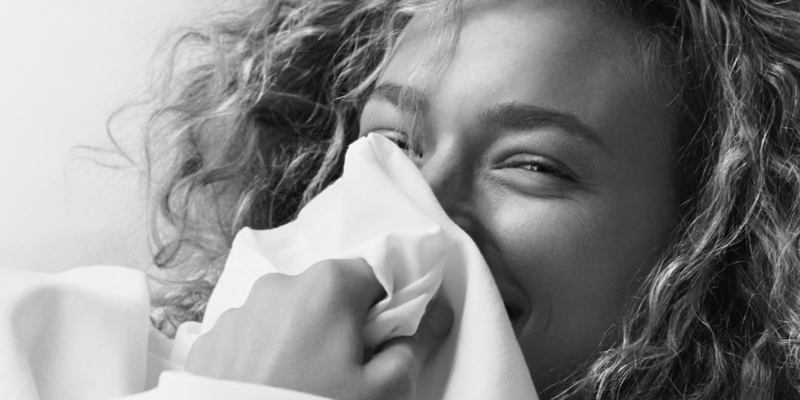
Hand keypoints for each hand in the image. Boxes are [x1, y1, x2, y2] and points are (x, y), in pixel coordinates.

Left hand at [185, 258, 452, 399]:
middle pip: (330, 296)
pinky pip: (251, 338)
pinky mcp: (210, 342)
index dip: (387, 311)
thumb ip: (416, 346)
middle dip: (342, 327)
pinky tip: (269, 389)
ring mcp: (238, 312)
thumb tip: (437, 313)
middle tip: (344, 374)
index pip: (376, 277)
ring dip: (301, 340)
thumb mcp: (385, 393)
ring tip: (301, 386)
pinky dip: (264, 356)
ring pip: (288, 316)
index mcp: (328, 285)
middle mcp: (280, 284)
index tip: (383, 346)